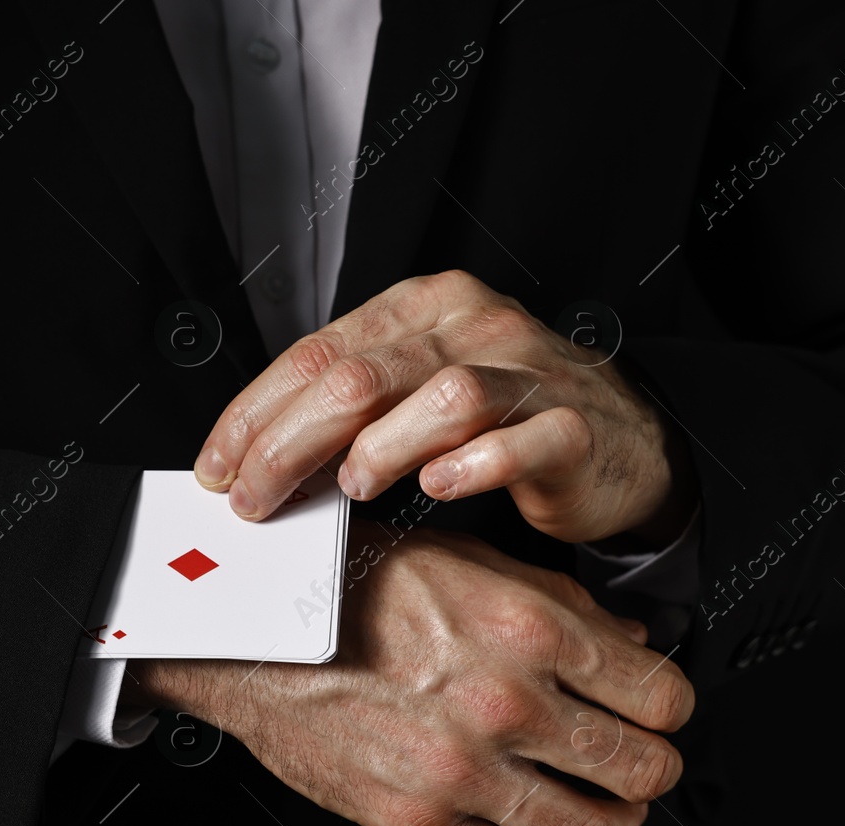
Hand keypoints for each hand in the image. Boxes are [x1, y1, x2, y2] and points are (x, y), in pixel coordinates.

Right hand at [125, 528, 693, 825]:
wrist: (254, 632)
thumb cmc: (353, 585)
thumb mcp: (470, 561)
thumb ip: (561, 605)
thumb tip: (630, 640)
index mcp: (530, 626)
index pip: (660, 695)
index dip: (671, 708)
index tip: (658, 712)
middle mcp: (507, 700)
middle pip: (643, 769)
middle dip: (654, 770)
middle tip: (641, 763)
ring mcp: (464, 768)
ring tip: (610, 812)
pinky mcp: (420, 821)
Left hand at [193, 269, 696, 543]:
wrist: (626, 437)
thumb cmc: (510, 416)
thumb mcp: (421, 389)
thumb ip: (354, 407)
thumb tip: (258, 456)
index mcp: (426, 307)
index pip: (318, 351)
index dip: (256, 414)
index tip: (219, 468)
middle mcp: (475, 326)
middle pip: (360, 376)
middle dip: (289, 444)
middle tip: (255, 499)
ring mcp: (530, 373)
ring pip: (440, 395)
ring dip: (380, 447)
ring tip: (352, 488)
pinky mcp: (573, 429)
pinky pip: (515, 441)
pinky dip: (469, 466)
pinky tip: (437, 489)